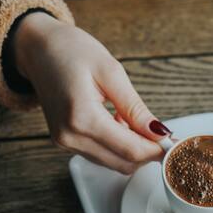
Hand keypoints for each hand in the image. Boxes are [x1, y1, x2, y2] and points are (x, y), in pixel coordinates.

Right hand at [13, 12, 168, 173]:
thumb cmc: (70, 50)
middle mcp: (70, 136)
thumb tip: (159, 132)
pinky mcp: (65, 143)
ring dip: (133, 151)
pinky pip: (101, 156)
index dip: (157, 150)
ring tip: (137, 123)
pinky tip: (120, 125)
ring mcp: (65, 143)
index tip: (174, 144)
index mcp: (81, 117)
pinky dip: (118, 148)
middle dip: (147, 153)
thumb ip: (135, 108)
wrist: (37, 48)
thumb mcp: (110, 71)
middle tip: (163, 135)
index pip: (130, 149)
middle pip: (123, 163)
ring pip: (114, 164)